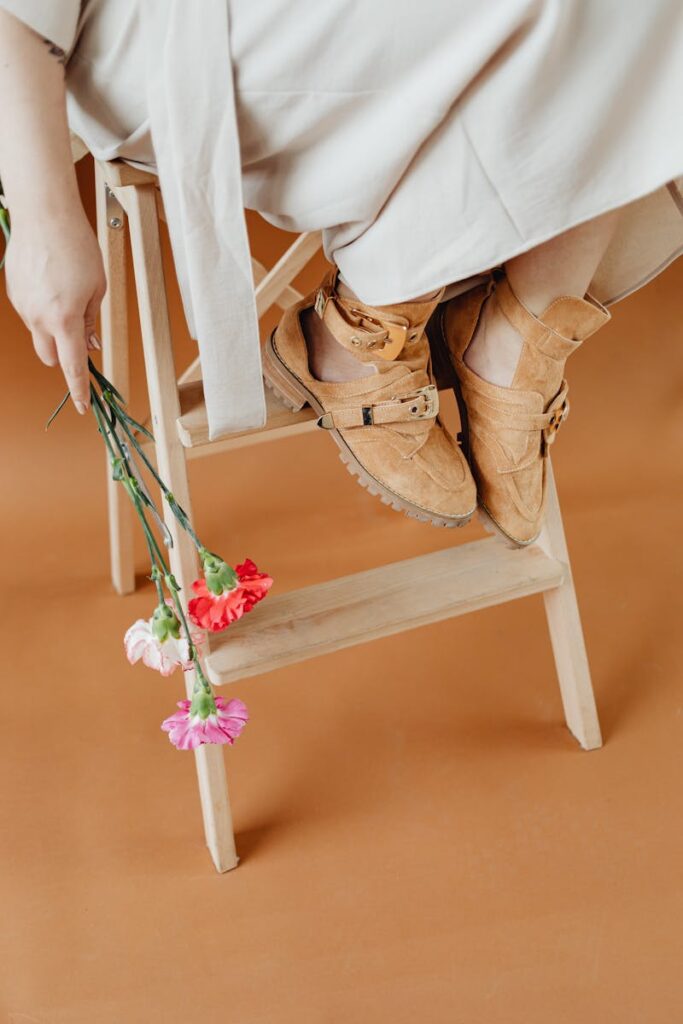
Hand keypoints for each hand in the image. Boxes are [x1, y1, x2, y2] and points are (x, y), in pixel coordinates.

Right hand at [5, 211, 106, 412]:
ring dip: (54, 327)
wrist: (44, 214)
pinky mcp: (14, 293)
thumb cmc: (77, 247)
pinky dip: (43, 308)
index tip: (83, 406)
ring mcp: (22, 306)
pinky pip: (31, 312)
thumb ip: (92, 320)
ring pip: (39, 333)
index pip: (72, 366)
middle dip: (64, 355)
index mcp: (64, 319)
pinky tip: (51, 281)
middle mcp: (38, 317)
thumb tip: (89, 344)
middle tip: (80, 336)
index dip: (78, 389)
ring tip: (67, 292)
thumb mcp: (97, 287)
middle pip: (49, 357)